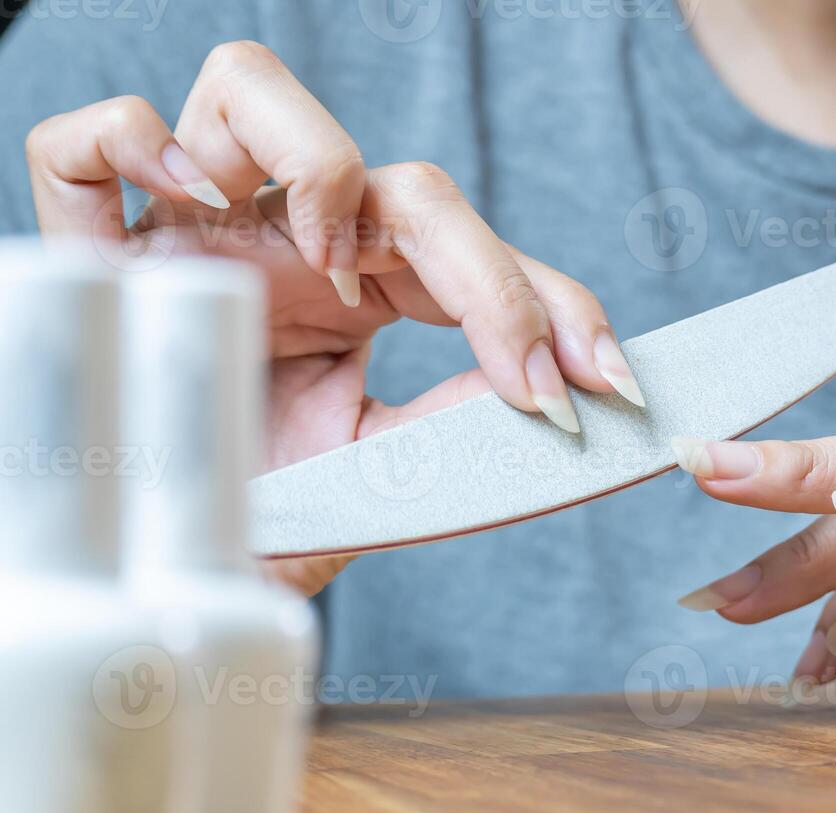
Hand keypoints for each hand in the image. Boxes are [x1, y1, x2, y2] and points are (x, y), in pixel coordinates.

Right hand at [26, 42, 644, 593]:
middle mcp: (290, 243)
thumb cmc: (262, 510)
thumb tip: (550, 393)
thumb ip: (449, 426)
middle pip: (406, 187)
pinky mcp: (97, 248)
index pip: (475, 256)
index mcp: (360, 292)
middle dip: (489, 273)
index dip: (551, 306)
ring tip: (333, 270)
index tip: (606, 383)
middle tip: (524, 373)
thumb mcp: (377, 474)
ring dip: (319, 165)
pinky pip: (91, 146)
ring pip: (252, 94)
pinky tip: (192, 206)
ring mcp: (197, 233)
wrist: (154, 558)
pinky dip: (136, 146)